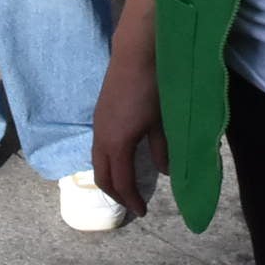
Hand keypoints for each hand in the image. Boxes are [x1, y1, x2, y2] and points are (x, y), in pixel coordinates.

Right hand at [92, 13, 168, 216]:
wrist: (136, 53)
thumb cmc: (152, 87)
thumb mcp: (161, 122)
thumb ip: (161, 149)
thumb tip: (165, 172)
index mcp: (117, 143)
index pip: (121, 182)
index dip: (131, 199)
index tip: (143, 212)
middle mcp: (102, 137)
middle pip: (103, 176)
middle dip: (116, 194)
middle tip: (132, 204)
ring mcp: (98, 124)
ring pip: (98, 161)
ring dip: (110, 177)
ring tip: (126, 186)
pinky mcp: (100, 114)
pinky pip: (99, 148)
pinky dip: (108, 162)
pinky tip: (121, 159)